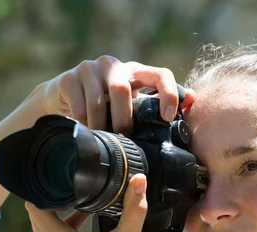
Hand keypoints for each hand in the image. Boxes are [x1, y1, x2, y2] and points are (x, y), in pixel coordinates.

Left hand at [25, 173, 148, 231]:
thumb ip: (133, 207)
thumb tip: (138, 179)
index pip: (34, 205)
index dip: (42, 187)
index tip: (57, 175)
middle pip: (38, 214)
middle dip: (51, 197)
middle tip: (69, 182)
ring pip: (44, 227)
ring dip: (57, 213)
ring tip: (79, 200)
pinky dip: (61, 227)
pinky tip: (84, 223)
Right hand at [37, 55, 195, 132]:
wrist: (64, 99)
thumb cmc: (105, 105)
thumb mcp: (132, 104)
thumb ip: (155, 104)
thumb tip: (192, 99)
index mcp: (136, 72)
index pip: (160, 74)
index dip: (168, 94)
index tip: (167, 117)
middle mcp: (114, 66)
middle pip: (122, 89)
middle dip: (123, 119)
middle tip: (124, 138)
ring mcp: (89, 69)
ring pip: (99, 98)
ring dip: (101, 124)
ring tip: (103, 140)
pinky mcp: (69, 78)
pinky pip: (79, 104)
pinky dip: (84, 122)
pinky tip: (86, 131)